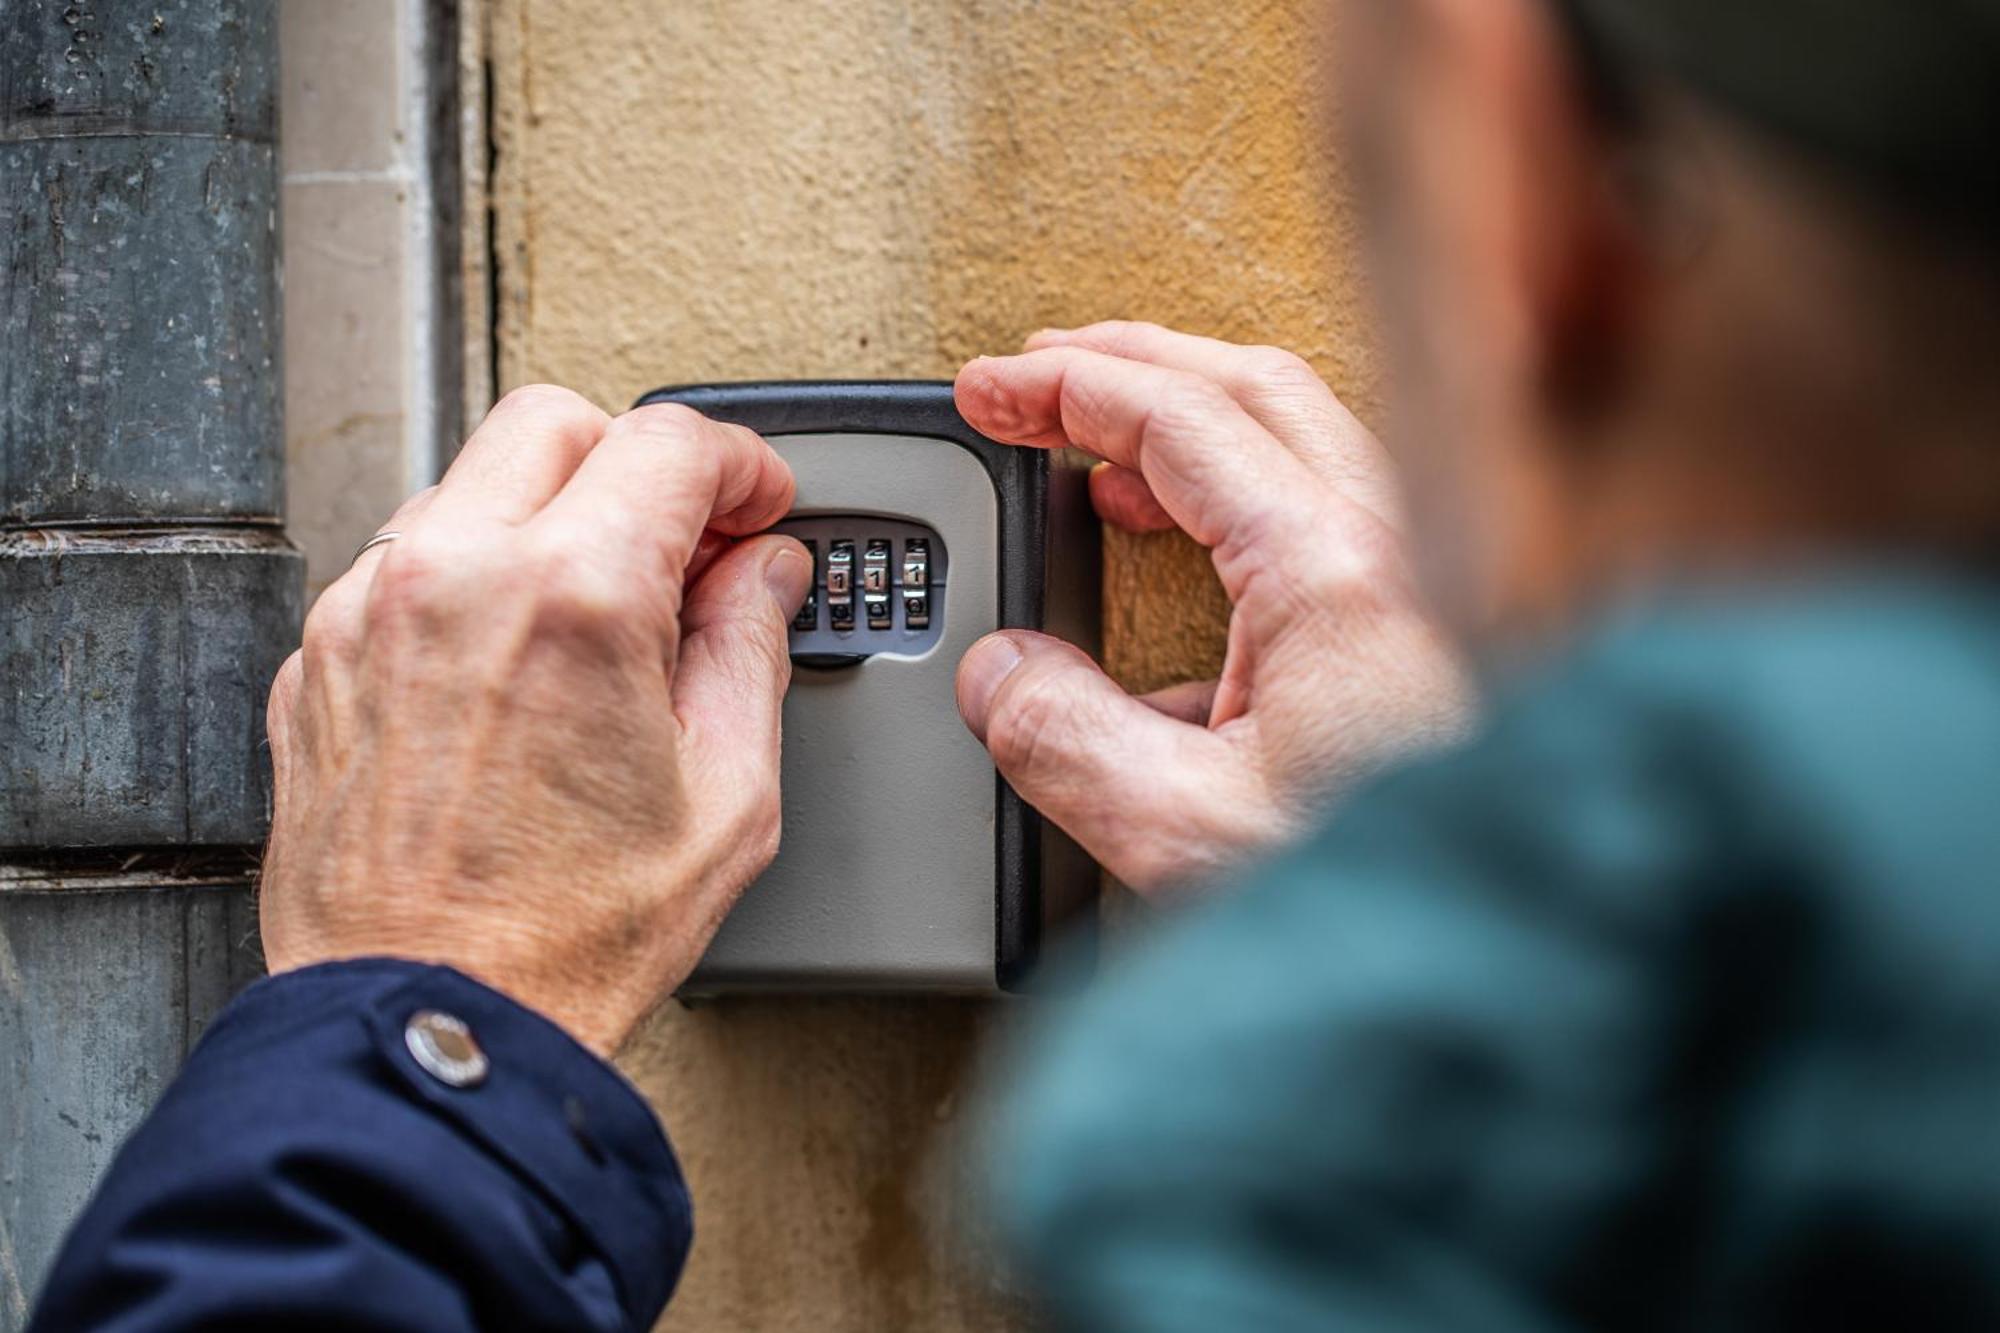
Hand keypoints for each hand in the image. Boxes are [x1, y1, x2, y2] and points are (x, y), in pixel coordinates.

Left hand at [260, 388, 810, 1054]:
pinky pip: (406, 563)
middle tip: (685, 543)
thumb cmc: (566, 939)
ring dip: (548, 517)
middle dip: (635, 463)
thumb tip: (764, 576)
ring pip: (470, 483)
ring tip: (598, 616)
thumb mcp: (726, 795)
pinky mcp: (320, 658)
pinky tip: (516, 663)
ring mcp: (367, 613)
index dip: (741, 464)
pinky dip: (472, 580)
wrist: (428, 1023)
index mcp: (571, 598)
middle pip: (556, 422)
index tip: (758, 504)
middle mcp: (452, 578)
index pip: (670, 442)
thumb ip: (751, 649)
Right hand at [953, 322, 1470, 893]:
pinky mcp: (1438, 635)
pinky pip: (1327, 528)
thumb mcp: (1192, 834)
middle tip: (1039, 374)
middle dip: (1129, 363)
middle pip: (1249, 387)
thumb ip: (1067, 742)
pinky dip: (1238, 514)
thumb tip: (999, 676)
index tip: (990, 390)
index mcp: (1332, 568)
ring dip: (1189, 429)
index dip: (1063, 386)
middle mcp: (1399, 547)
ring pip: (1299, 445)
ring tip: (1101, 462)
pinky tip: (1183, 592)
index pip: (1176, 416)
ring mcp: (1430, 583)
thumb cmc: (1412, 901)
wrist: (1530, 956)